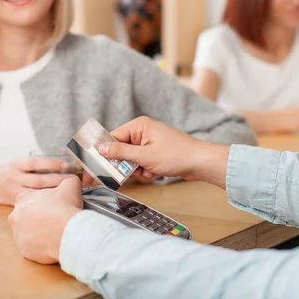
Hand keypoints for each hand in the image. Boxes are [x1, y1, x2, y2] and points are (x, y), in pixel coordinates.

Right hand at [0, 156, 79, 204]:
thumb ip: (38, 165)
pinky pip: (32, 205)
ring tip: (72, 192)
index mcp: (17, 164)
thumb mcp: (21, 164)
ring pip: (37, 194)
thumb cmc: (12, 172)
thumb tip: (67, 164)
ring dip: (55, 193)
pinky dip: (47, 205)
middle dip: (59, 179)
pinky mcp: (16, 205)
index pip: (35, 163)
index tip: (67, 165)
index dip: (51, 163)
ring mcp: (15, 193)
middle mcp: (15, 178)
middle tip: (76, 180)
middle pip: (39, 180)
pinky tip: (60, 205)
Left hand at [8, 177, 82, 263]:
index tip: (54, 204)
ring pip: (29, 233)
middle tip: (54, 218)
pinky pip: (33, 247)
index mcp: (23, 199)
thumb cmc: (65, 207)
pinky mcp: (25, 251)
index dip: (44, 201)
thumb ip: (68, 181)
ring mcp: (18, 235)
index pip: (30, 198)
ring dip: (39, 232)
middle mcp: (15, 217)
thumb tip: (72, 180)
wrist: (66, 232)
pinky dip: (42, 245)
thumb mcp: (70, 185)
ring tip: (56, 231)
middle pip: (27, 216)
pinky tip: (54, 241)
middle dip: (39, 217)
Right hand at [97, 117, 230, 187]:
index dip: (106, 152)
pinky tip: (156, 173)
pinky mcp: (156, 152)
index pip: (113, 137)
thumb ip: (121, 153)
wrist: (201, 163)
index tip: (98, 166)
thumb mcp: (145, 156)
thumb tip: (101, 149)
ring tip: (150, 171)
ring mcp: (151, 141)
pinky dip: (147, 171)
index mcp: (139, 126)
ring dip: (138, 170)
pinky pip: (142, 163)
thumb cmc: (177, 155)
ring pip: (132, 159)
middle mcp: (144, 131)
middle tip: (133, 171)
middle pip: (122, 149)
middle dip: (127, 164)